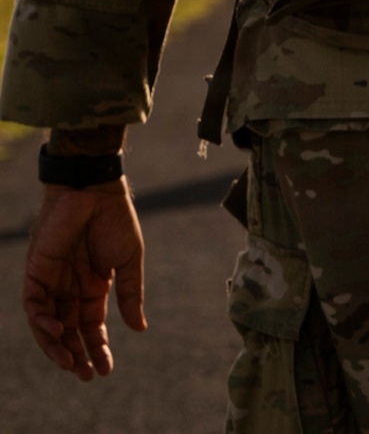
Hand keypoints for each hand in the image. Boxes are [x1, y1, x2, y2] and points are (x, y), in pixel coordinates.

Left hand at [24, 179, 145, 379]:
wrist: (95, 189)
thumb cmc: (115, 219)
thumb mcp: (129, 260)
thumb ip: (130, 294)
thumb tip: (139, 329)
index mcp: (94, 286)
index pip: (91, 326)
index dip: (98, 349)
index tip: (106, 369)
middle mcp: (70, 288)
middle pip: (69, 331)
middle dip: (75, 355)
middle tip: (86, 375)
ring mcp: (52, 280)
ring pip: (47, 324)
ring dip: (55, 345)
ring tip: (70, 362)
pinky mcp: (37, 270)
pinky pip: (34, 304)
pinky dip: (42, 321)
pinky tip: (57, 330)